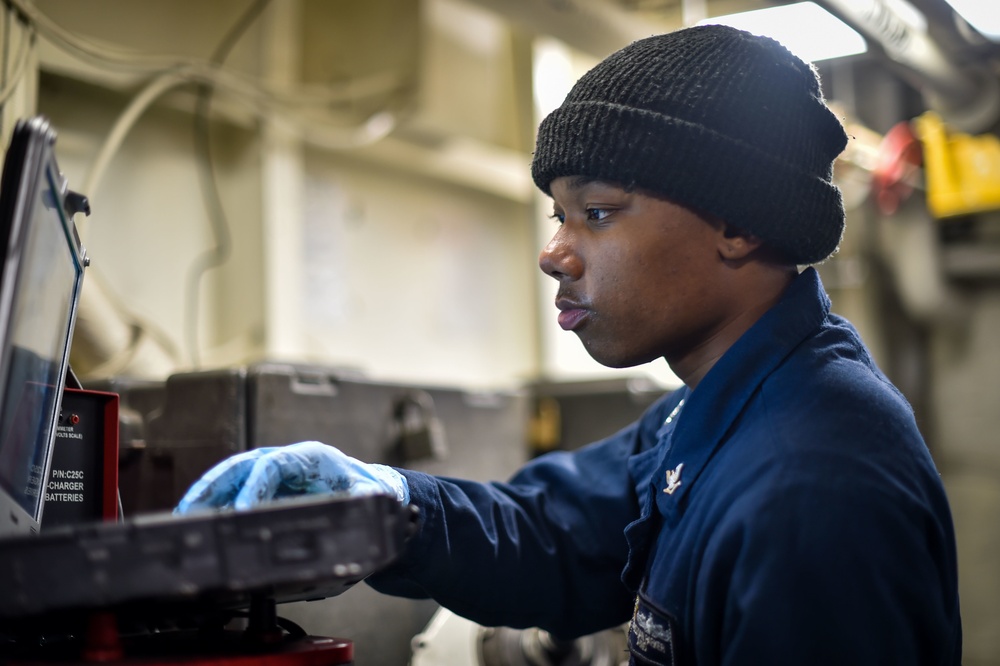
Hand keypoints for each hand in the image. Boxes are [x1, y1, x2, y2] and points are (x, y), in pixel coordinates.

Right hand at [174, 441, 408, 513]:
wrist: (365, 490)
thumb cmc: (366, 495)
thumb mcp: (368, 499)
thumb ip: (362, 504)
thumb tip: (356, 508)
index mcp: (312, 457)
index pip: (273, 464)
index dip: (253, 487)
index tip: (238, 512)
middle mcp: (287, 458)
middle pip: (242, 464)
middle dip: (213, 486)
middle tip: (190, 512)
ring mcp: (272, 469)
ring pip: (231, 475)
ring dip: (205, 495)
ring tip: (183, 518)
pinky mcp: (263, 484)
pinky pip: (233, 489)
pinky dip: (213, 503)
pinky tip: (197, 521)